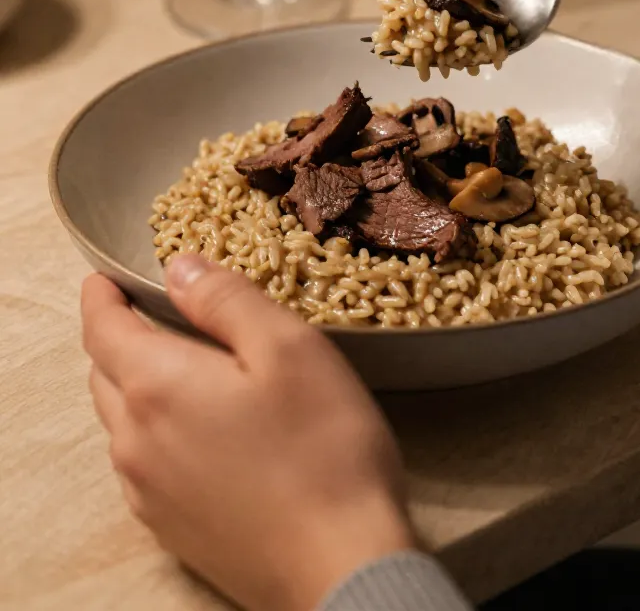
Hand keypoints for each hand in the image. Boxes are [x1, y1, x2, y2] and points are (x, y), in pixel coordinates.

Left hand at [81, 258, 414, 610]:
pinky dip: (154, 431)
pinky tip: (197, 430)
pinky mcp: (170, 528)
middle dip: (117, 338)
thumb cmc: (323, 448)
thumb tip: (178, 268)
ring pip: (121, 423)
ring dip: (135, 386)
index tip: (104, 276)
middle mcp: (136, 442)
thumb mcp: (288, 347)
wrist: (342, 566)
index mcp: (158, 387)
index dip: (101, 296)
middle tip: (148, 313)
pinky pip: (143, 464)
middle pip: (105, 375)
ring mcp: (149, 492)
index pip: (102, 329)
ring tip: (178, 367)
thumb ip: (226, 299)